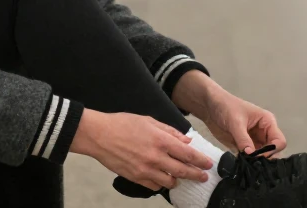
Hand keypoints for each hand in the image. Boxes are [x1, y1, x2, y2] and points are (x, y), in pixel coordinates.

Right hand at [70, 110, 212, 190]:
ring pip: (170, 181)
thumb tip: (186, 140)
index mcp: (161, 140)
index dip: (201, 160)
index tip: (207, 164)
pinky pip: (154, 186)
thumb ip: (170, 131)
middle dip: (196, 175)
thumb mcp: (149, 121)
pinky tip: (162, 179)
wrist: (99, 135)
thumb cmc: (121, 124)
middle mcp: (156, 157)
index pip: (188, 154)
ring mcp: (146, 169)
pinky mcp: (136, 177)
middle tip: (202, 176)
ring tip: (180, 177)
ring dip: (177, 180)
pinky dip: (160, 183)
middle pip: (183, 171)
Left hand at [172, 72, 286, 155]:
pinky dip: (247, 163)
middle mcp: (264, 133)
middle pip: (272, 152)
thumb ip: (243, 139)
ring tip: (246, 166)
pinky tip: (241, 166)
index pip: (279, 141)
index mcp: (267, 122)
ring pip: (261, 157)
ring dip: (255, 162)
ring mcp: (254, 141)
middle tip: (252, 164)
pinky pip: (249, 158)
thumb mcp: (235, 122)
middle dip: (264, 158)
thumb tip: (251, 154)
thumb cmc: (225, 107)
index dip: (272, 150)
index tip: (258, 155)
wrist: (208, 106)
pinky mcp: (243, 147)